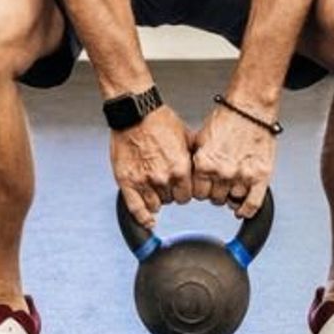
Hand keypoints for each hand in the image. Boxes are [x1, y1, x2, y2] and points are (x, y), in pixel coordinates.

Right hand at [110, 106, 194, 228]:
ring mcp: (144, 181)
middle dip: (174, 193)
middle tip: (169, 182)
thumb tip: (207, 168)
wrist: (136, 113)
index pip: (191, 195)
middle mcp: (163, 178)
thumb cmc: (161, 121)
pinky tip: (148, 221)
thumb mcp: (188, 137)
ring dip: (158, 199)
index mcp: (181, 168)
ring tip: (156, 186)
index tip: (186, 187)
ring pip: (156, 205)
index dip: (189, 191)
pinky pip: (135, 208)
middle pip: (174, 200)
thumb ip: (196, 157)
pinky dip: (142, 218)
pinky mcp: (126, 182)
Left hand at [189, 102, 276, 217]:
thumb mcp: (201, 139)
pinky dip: (247, 210)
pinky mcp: (260, 176)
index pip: (196, 193)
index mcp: (204, 163)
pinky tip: (242, 209)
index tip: (204, 187)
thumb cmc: (228, 118)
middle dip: (216, 191)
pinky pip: (252, 204)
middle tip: (220, 181)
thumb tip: (190, 177)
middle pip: (214, 198)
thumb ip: (196, 161)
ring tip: (233, 183)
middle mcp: (222, 172)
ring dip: (231, 195)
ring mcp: (242, 175)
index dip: (200, 189)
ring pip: (232, 200)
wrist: (251, 107)